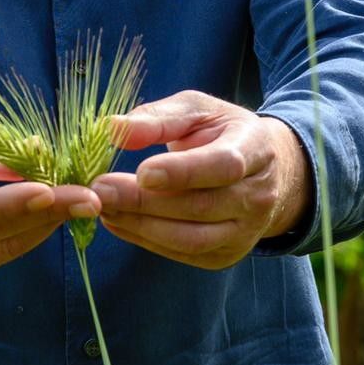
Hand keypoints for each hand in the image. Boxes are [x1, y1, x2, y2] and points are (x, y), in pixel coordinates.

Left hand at [93, 91, 311, 269]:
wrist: (262, 170)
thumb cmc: (221, 132)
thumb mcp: (197, 109)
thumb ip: (159, 118)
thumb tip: (113, 128)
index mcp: (256, 149)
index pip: (224, 165)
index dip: (183, 171)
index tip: (141, 171)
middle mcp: (258, 195)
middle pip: (201, 206)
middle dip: (145, 201)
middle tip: (101, 188)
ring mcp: (245, 231)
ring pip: (191, 238)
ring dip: (141, 225)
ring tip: (104, 207)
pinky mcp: (226, 254)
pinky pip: (183, 253)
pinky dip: (146, 240)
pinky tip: (118, 221)